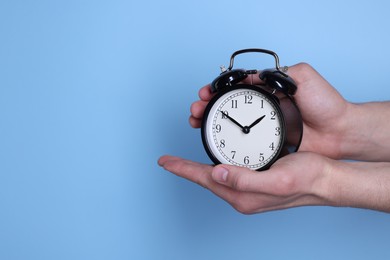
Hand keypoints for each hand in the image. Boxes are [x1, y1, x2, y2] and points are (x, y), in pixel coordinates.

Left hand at [158, 153, 332, 213]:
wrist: (325, 180)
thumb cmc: (306, 179)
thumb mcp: (277, 179)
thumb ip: (245, 179)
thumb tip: (217, 173)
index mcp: (242, 195)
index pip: (204, 180)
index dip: (182, 169)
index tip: (164, 161)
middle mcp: (241, 194)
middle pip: (205, 179)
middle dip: (185, 169)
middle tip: (169, 160)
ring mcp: (247, 188)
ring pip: (215, 176)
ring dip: (198, 167)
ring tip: (184, 161)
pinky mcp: (254, 180)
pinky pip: (228, 172)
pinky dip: (216, 163)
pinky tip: (215, 158)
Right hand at [190, 63, 349, 159]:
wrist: (339, 131)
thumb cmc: (325, 104)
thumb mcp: (302, 76)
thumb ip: (276, 72)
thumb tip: (251, 75)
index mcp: (267, 91)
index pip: (235, 88)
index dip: (217, 90)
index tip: (205, 93)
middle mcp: (261, 108)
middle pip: (227, 106)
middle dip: (207, 107)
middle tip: (196, 110)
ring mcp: (263, 127)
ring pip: (231, 124)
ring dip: (211, 122)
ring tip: (197, 121)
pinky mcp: (267, 144)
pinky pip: (243, 142)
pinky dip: (227, 140)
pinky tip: (215, 139)